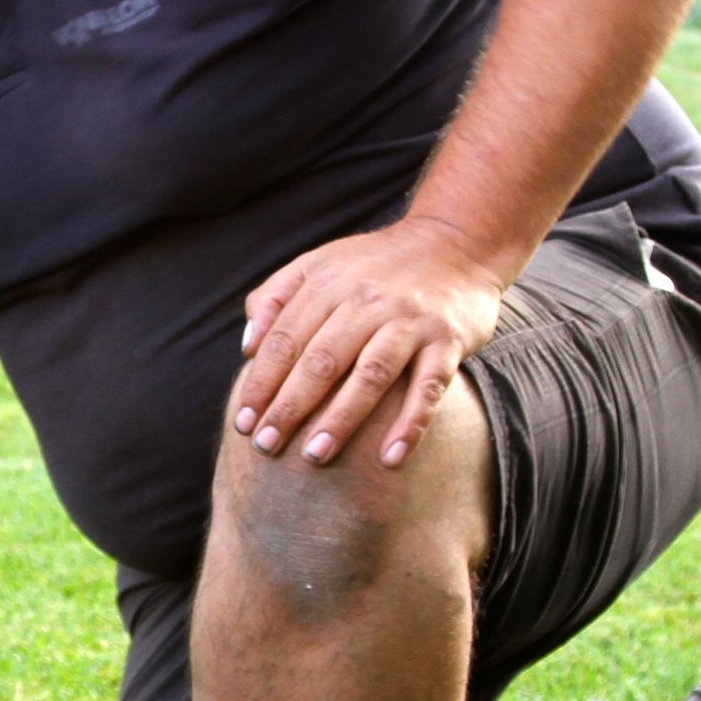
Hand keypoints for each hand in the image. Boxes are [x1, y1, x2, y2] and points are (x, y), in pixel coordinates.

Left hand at [229, 215, 507, 467]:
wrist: (456, 241)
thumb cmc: (377, 265)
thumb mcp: (321, 263)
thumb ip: (277, 296)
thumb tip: (247, 348)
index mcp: (329, 283)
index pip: (285, 339)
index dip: (261, 382)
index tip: (243, 422)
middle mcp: (367, 301)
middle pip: (321, 360)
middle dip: (289, 406)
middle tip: (267, 445)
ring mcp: (409, 321)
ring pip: (370, 374)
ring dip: (341, 419)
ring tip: (315, 456)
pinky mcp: (446, 340)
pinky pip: (428, 387)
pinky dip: (411, 423)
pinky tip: (390, 459)